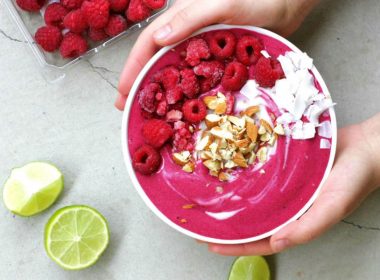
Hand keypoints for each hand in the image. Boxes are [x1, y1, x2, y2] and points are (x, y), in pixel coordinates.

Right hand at [116, 0, 319, 109]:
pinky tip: (184, 106)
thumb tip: (159, 39)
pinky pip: (196, 77)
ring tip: (151, 113)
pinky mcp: (219, 57)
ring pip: (174, 70)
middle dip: (140, 84)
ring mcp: (203, 47)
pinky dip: (186, 92)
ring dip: (161, 91)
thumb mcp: (223, 4)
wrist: (289, 3)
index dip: (132, 69)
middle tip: (129, 109)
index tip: (123, 94)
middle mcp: (189, 33)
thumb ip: (191, 18)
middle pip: (156, 60)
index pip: (148, 44)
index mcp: (183, 19)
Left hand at [207, 114, 379, 255]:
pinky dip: (245, 177)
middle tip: (201, 222)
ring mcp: (284, 186)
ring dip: (232, 200)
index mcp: (296, 221)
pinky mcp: (284, 167)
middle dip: (227, 223)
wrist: (365, 146)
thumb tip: (276, 243)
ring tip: (208, 199)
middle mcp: (287, 205)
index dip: (237, 246)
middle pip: (252, 219)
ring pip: (254, 197)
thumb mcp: (334, 207)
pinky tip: (229, 171)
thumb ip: (308, 227)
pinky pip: (260, 175)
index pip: (261, 240)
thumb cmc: (354, 179)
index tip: (211, 245)